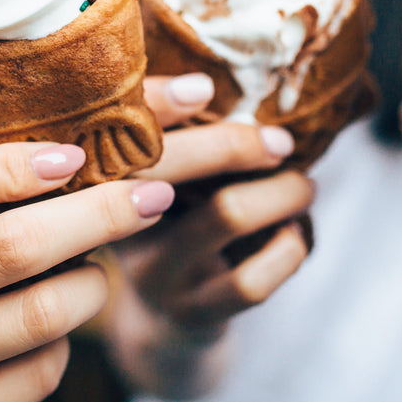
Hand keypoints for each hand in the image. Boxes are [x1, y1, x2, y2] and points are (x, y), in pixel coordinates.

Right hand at [0, 142, 172, 401]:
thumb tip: (18, 91)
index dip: (14, 165)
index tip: (74, 155)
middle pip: (14, 247)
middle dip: (100, 214)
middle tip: (152, 193)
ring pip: (44, 312)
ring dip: (93, 281)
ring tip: (97, 262)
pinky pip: (42, 370)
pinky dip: (65, 339)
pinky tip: (54, 321)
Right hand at [106, 74, 312, 397]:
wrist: (160, 325)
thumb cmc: (169, 229)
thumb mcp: (151, 183)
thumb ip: (169, 139)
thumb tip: (220, 75)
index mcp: (97, 177)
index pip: (117, 127)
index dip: (157, 101)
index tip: (204, 87)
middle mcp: (112, 222)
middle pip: (170, 163)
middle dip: (235, 142)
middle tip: (282, 140)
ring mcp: (151, 270)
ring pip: (227, 213)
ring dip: (282, 192)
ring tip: (303, 186)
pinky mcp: (190, 310)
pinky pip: (254, 276)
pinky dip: (290, 249)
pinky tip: (294, 237)